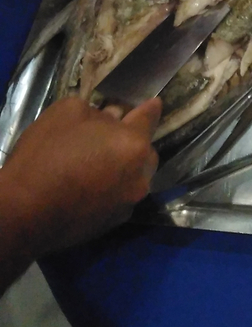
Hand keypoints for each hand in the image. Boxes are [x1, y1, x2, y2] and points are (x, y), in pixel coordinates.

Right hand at [3, 98, 160, 255]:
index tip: (153, 103)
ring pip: (135, 175)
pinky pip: (120, 195)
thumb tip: (110, 118)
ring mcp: (129, 203)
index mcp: (134, 144)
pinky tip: (88, 185)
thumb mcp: (69, 112)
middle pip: (145, 150)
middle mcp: (140, 176)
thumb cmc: (47, 155)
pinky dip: (111, 187)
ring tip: (95, 163)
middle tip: (106, 136)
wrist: (24, 211)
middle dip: (132, 140)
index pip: (150, 117)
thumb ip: (99, 111)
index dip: (149, 107)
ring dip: (123, 165)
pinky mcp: (114, 223)